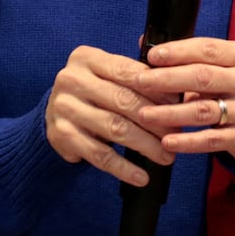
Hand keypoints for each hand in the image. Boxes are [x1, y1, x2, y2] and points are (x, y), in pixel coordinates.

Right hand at [46, 45, 175, 186]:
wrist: (55, 114)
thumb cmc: (93, 92)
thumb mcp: (108, 76)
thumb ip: (137, 77)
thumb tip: (179, 92)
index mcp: (86, 58)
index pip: (127, 72)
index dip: (156, 89)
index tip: (178, 105)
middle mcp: (71, 80)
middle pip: (123, 100)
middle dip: (155, 120)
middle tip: (176, 134)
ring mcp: (64, 108)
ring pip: (114, 128)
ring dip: (145, 145)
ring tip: (166, 156)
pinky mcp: (62, 135)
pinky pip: (99, 155)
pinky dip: (123, 168)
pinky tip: (141, 177)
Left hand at [135, 38, 234, 163]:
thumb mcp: (224, 66)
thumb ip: (189, 56)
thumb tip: (144, 42)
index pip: (208, 49)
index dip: (178, 51)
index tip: (152, 55)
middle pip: (203, 77)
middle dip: (167, 79)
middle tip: (140, 81)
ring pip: (204, 110)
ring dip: (170, 113)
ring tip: (144, 114)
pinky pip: (211, 140)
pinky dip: (187, 141)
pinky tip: (167, 141)